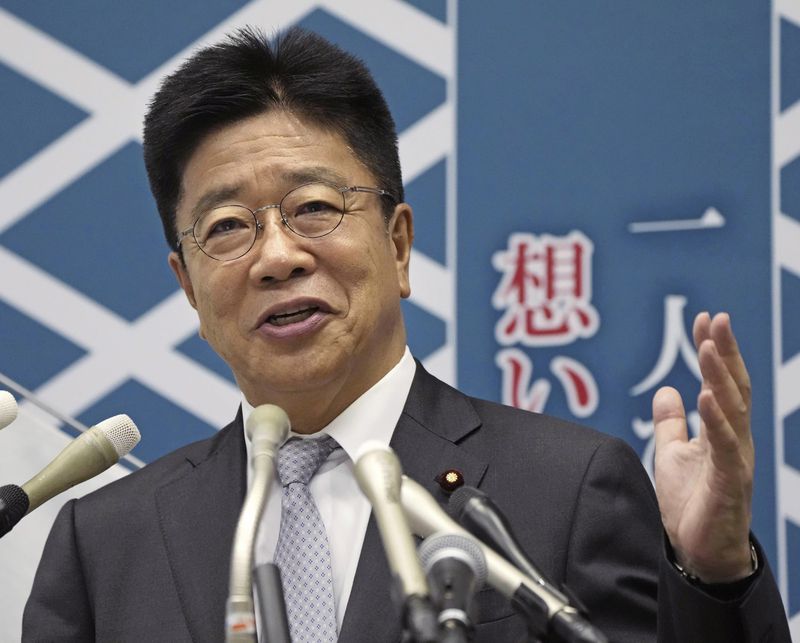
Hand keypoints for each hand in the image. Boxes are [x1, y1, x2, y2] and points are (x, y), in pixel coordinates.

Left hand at [653, 312, 753, 582]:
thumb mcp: (672, 454)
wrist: (699, 554)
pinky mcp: (730, 484)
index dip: (715, 351)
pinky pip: (726, 448)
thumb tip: (667, 390)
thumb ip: (671, 424)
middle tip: (717, 319)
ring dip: (720, 377)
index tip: (705, 320)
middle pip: (734, 388)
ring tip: (709, 347)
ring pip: (733, 411)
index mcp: (722, 431)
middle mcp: (735, 440)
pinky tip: (708, 397)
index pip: (722, 382)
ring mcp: (736, 461)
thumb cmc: (690, 504)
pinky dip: (717, 421)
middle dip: (724, 352)